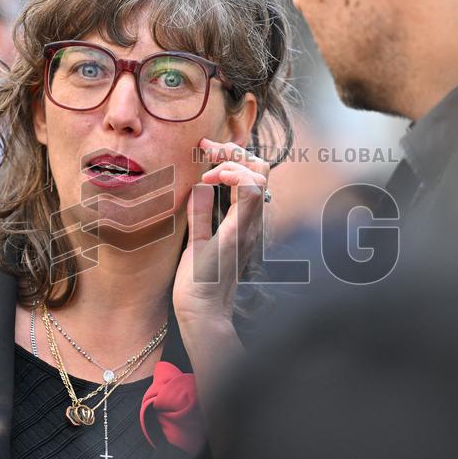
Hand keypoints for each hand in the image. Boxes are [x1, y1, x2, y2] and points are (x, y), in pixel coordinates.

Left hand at [173, 138, 269, 327]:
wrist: (200, 311)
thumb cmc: (197, 282)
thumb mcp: (197, 238)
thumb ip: (201, 213)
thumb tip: (198, 187)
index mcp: (244, 221)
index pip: (251, 176)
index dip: (231, 155)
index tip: (205, 149)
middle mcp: (252, 221)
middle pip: (260, 169)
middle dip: (234, 149)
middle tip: (206, 146)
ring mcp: (249, 225)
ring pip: (259, 174)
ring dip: (233, 160)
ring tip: (208, 165)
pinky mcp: (239, 230)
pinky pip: (250, 191)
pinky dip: (234, 175)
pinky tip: (213, 178)